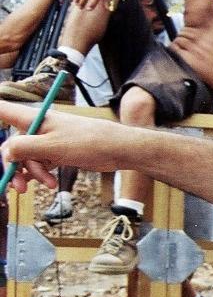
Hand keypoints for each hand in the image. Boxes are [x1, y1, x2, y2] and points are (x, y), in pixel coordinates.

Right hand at [0, 104, 134, 192]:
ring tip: (47, 185)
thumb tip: (6, 153)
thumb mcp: (52, 146)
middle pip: (11, 145)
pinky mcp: (56, 152)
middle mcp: (37, 128)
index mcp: (33, 119)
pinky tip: (49, 184)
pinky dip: (41, 174)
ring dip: (30, 174)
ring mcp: (46, 141)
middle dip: (13, 166)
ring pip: (25, 158)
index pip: (3, 110)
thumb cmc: (88, 142)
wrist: (117, 149)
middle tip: (19, 187)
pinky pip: (39, 164)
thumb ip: (24, 148)